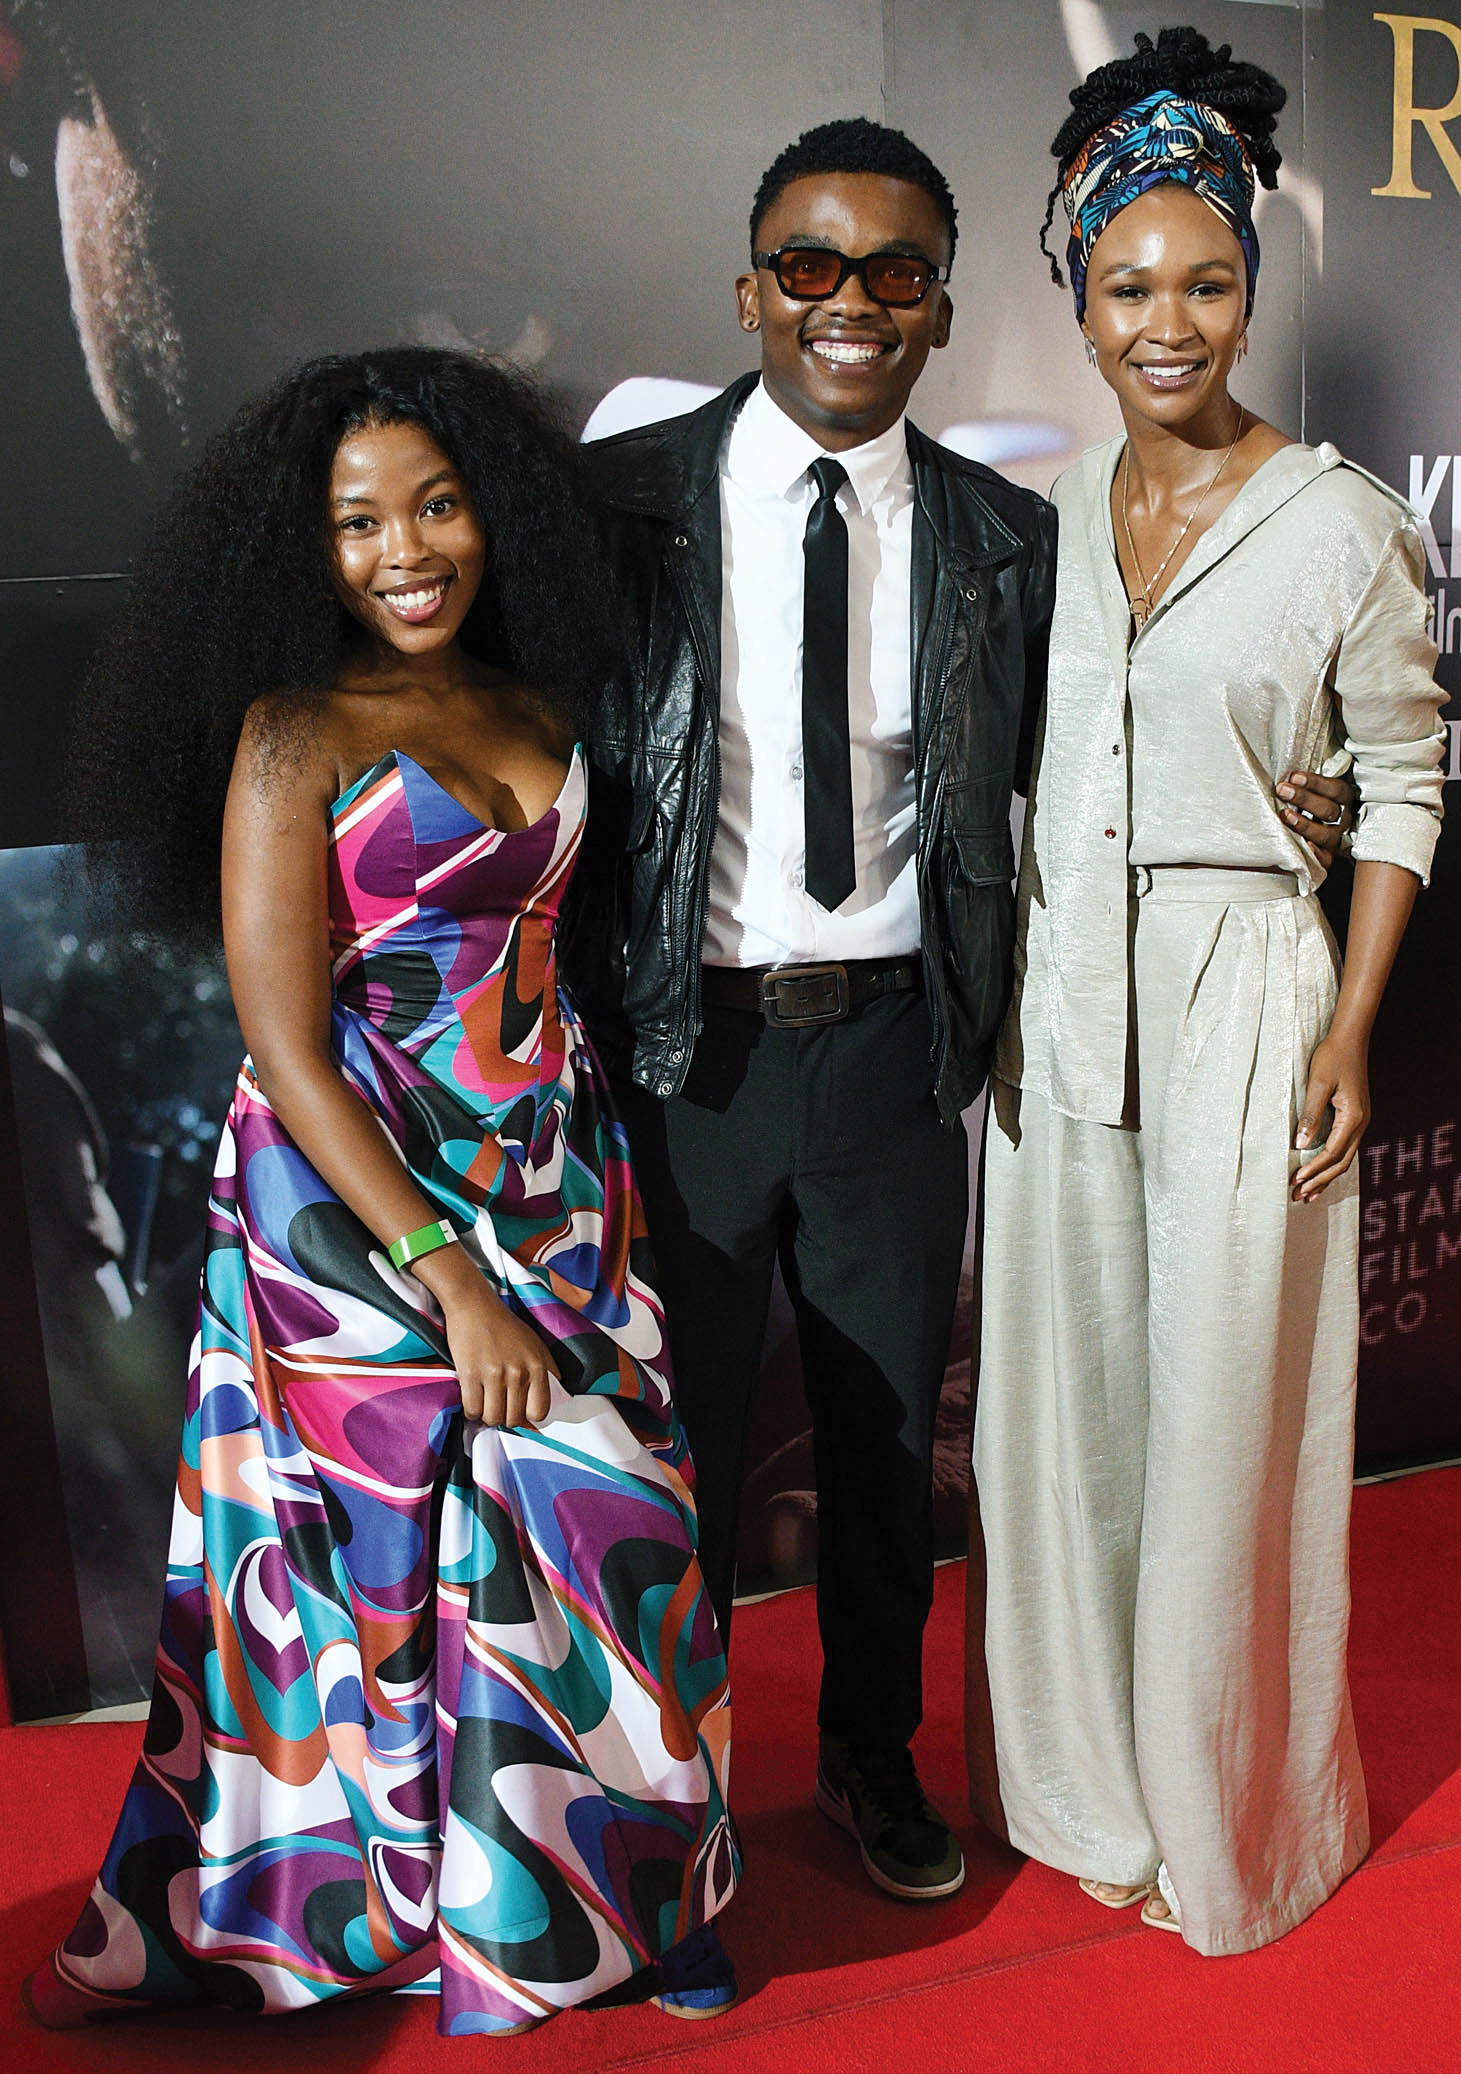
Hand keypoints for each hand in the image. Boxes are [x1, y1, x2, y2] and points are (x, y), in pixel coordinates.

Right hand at [440, 1279, 556, 1426]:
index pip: (539, 1411)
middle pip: (513, 1419)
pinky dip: (471, 1411)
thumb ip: (549, 1372)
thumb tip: (555, 1401)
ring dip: (487, 1415)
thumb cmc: (505, 1327)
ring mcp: (493, 1374)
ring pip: (492, 1418)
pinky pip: (472, 1410)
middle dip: (506, 1416)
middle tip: (499, 1405)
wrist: (475, 1306)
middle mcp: (518, 1372)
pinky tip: (473, 1399)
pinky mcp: (470, 1374)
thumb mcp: (536, 1345)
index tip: (520, 1411)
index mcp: (537, 1366)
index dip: (528, 1416)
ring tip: (486, 1402)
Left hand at [1275, 769, 1354, 863]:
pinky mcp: (1328, 857)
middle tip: (1282, 790)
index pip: (1335, 790)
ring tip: (1285, 815)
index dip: (1315, 783)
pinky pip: (1325, 859)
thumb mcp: (1316, 789)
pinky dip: (1315, 854)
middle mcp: (1344, 819)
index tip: (1294, 776)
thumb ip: (1307, 782)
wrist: (1319, 831)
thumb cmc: (1311, 802)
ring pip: (1325, 834)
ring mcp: (1336, 839)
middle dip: (1304, 799)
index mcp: (1344, 799)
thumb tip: (1288, 774)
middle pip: (1329, 811)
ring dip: (1304, 824)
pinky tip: (1305, 846)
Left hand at [1293, 1028, 1369, 1201]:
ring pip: (1344, 1158)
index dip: (1314, 1168)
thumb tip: (1302, 1144)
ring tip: (1309, 1194)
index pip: (1332, 1152)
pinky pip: (1344, 1147)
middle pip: (1341, 1162)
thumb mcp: (1317, 1084)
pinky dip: (1331, 1163)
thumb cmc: (1331, 1058)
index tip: (1295, 1180)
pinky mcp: (1354, 1117)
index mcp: (1353, 1117)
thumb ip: (1311, 1114)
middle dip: (1320, 1181)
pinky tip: (1320, 1172)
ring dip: (1326, 1177)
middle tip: (1299, 1198)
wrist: (1349, 1039)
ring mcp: (1360, 1121)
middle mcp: (1361, 1123)